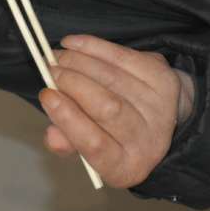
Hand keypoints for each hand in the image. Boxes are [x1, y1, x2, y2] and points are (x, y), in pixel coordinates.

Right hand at [40, 35, 195, 188]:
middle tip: (49, 71)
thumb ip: (68, 143)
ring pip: (114, 78)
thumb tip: (51, 134)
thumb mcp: (91, 148)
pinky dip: (94, 47)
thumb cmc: (115, 134)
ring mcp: (160, 107)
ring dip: (80, 62)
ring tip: (57, 57)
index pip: (95, 144)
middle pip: (107, 107)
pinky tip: (73, 44)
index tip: (47, 95)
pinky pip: (124, 57)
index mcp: (126, 166)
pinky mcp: (163, 79)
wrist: (162, 117)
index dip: (68, 118)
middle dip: (73, 83)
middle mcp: (150, 140)